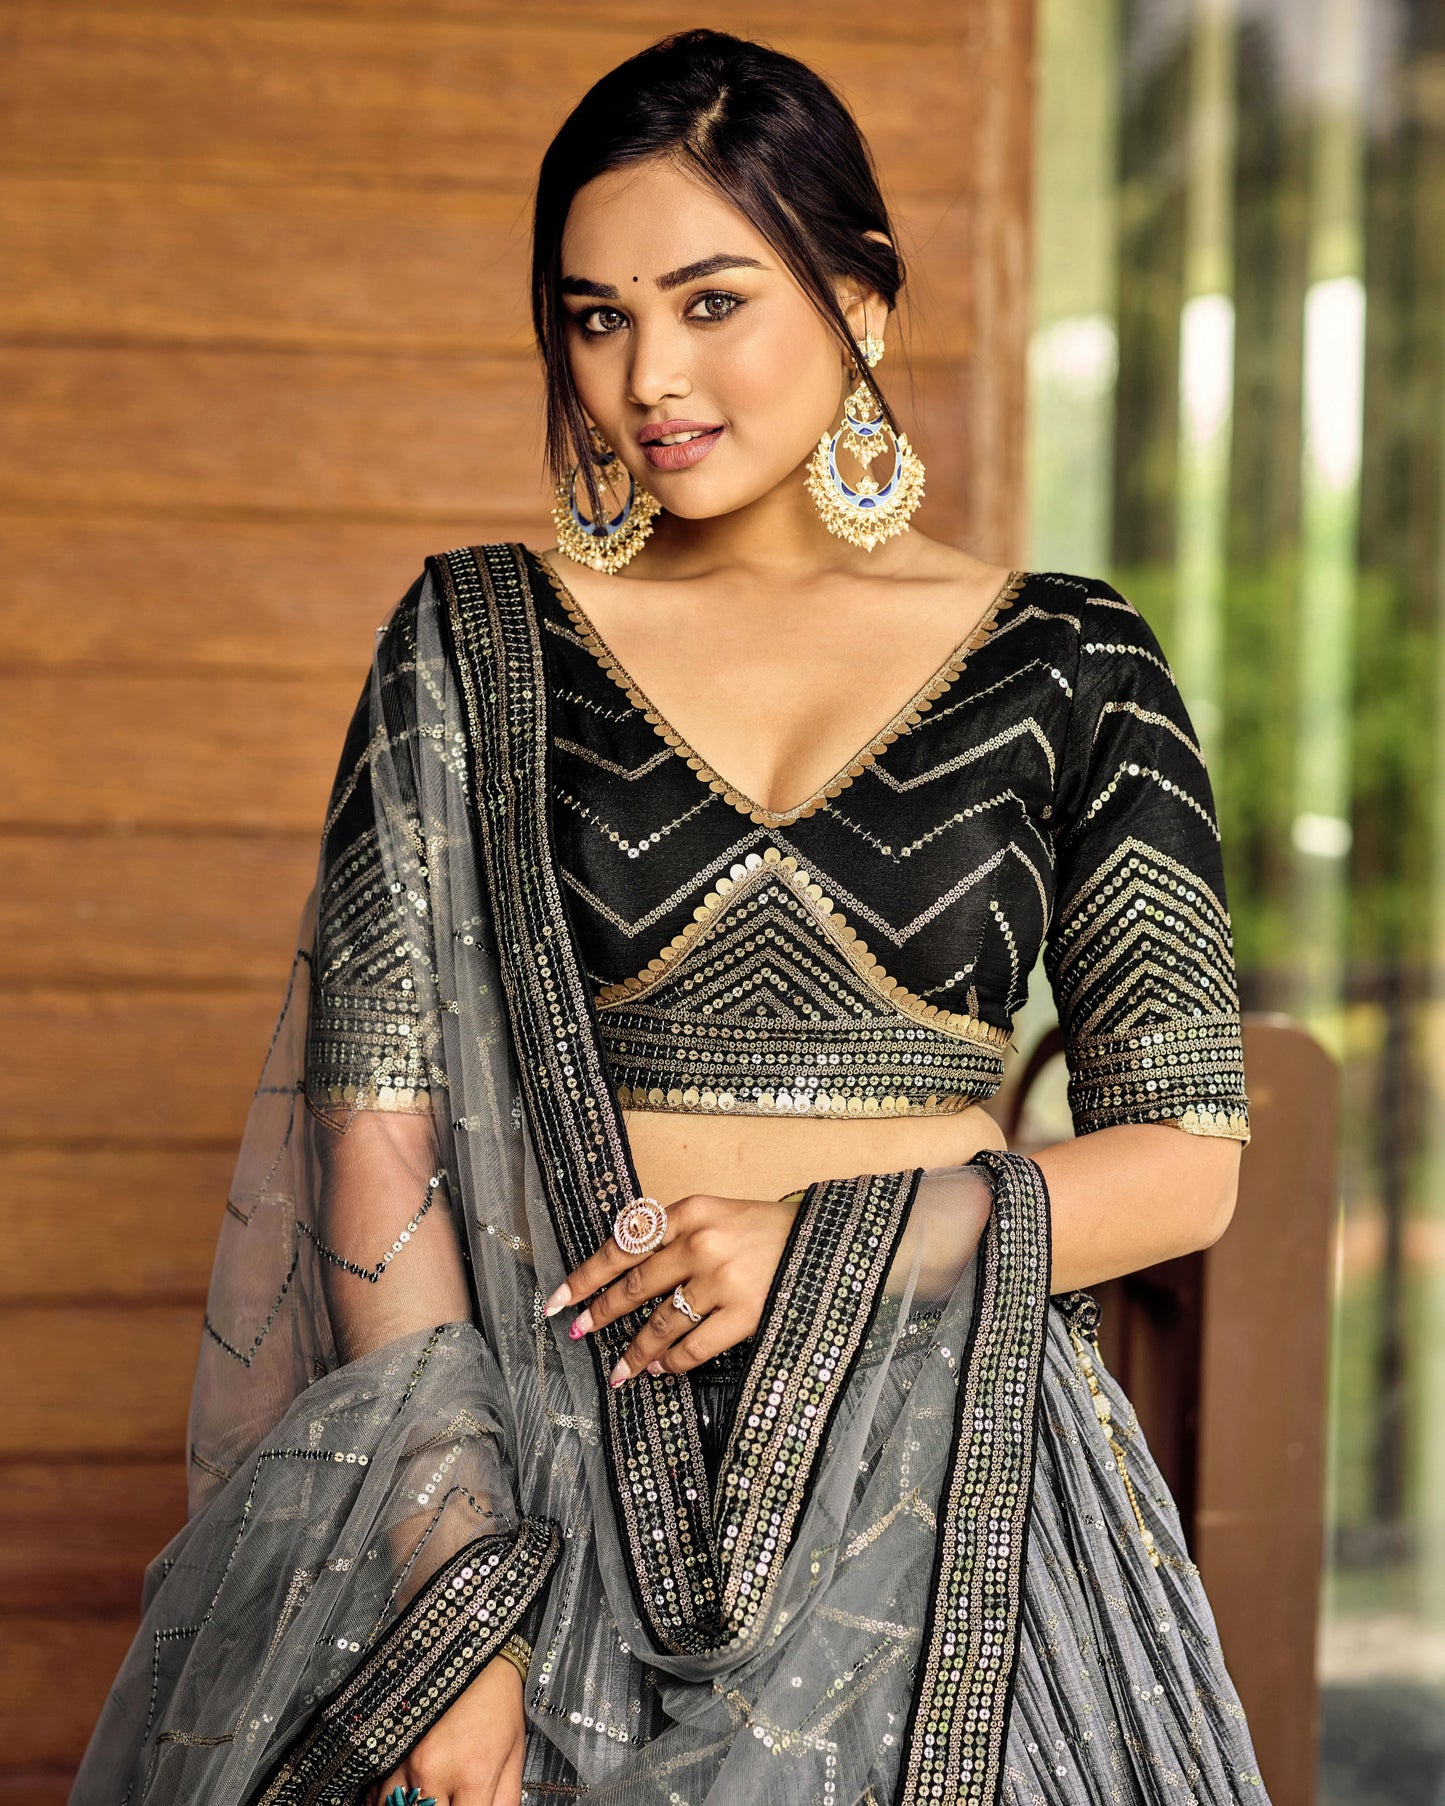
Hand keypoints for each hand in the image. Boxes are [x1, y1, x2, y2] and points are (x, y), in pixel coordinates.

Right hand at [365, 1653, 524, 1805]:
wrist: (474, 1656)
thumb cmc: (497, 1704)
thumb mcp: (514, 1755)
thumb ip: (506, 1801)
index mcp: (474, 1774)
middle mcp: (437, 1771)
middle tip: (450, 1802)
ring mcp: (408, 1760)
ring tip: (429, 1799)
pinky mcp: (391, 1749)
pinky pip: (376, 1794)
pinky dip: (387, 1801)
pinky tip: (402, 1798)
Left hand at [541, 1191, 802, 1384]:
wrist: (825, 1242)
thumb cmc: (761, 1230)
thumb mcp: (713, 1214)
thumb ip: (671, 1235)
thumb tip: (621, 1275)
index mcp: (690, 1212)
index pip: (623, 1246)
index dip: (586, 1276)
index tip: (558, 1299)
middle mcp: (701, 1243)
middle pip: (636, 1286)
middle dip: (601, 1314)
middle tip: (579, 1332)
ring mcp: (723, 1280)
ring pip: (661, 1324)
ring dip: (635, 1351)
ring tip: (620, 1370)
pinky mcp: (745, 1313)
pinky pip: (694, 1347)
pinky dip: (672, 1362)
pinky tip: (662, 1369)